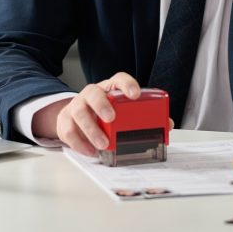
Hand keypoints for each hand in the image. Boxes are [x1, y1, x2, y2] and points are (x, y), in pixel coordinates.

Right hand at [33, 72, 159, 155]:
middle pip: (93, 92)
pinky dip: (80, 143)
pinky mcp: (65, 121)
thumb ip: (143, 118)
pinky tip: (90, 151)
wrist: (76, 119)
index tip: (135, 95)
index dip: (127, 85)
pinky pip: (69, 130)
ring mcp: (77, 106)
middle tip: (112, 118)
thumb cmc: (104, 114)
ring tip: (103, 144)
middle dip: (102, 105)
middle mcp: (92, 94)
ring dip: (90, 128)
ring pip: (78, 111)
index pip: (118, 79)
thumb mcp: (122, 113)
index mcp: (109, 89)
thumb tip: (167, 124)